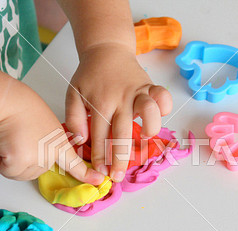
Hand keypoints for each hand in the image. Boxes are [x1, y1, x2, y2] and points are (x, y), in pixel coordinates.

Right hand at [0, 78, 104, 183]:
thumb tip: (31, 156)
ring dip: (9, 161)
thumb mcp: (46, 125)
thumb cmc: (22, 108)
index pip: (75, 162)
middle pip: (36, 171)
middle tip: (18, 140)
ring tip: (10, 139)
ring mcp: (36, 159)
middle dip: (22, 161)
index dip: (86, 174)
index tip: (99, 180)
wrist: (7, 103)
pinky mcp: (19, 162)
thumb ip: (46, 143)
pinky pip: (6, 170)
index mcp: (59, 143)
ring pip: (19, 174)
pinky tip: (3, 143)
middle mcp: (50, 153)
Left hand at [65, 43, 172, 181]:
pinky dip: (164, 108)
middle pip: (122, 132)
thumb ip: (73, 117)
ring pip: (149, 111)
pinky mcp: (150, 85)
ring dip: (149, 128)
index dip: (101, 156)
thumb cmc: (90, 75)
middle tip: (118, 175)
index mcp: (100, 102)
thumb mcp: (73, 93)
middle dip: (120, 158)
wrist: (106, 49)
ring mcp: (137, 91)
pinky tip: (157, 118)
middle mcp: (120, 99)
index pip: (100, 135)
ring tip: (144, 140)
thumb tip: (80, 140)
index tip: (101, 172)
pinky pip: (163, 97)